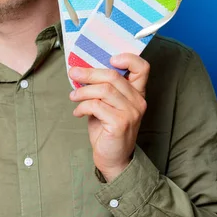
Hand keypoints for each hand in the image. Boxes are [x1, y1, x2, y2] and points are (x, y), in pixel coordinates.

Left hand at [68, 53, 149, 181]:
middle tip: (73, 73)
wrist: (113, 159)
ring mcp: (131, 112)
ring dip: (83, 91)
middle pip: (113, 76)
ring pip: (103, 90)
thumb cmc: (107, 130)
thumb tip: (80, 71)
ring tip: (73, 97)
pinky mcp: (120, 123)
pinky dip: (82, 106)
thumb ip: (101, 89)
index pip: (142, 68)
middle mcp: (138, 101)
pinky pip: (96, 106)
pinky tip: (78, 112)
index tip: (109, 59)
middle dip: (89, 73)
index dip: (128, 58)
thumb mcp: (106, 105)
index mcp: (137, 93)